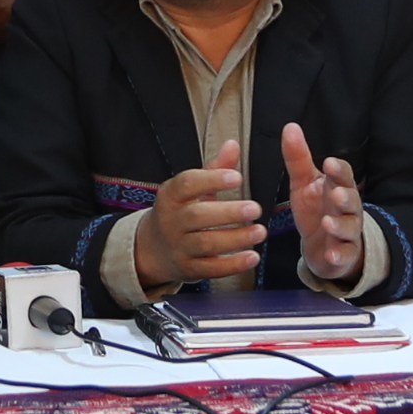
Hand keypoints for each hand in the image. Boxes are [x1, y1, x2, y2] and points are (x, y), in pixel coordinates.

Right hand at [134, 138, 266, 293]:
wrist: (152, 248)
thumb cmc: (180, 211)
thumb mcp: (191, 188)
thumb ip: (215, 168)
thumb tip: (233, 144)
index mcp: (171, 195)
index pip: (187, 184)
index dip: (212, 180)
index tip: (237, 178)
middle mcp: (171, 221)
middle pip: (197, 216)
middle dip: (228, 213)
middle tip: (256, 208)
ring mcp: (178, 247)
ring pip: (205, 244)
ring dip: (235, 239)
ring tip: (260, 232)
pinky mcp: (187, 269)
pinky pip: (210, 269)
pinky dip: (232, 265)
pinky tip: (252, 257)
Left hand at [280, 121, 366, 288]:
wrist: (324, 248)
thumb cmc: (316, 210)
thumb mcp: (304, 184)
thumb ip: (297, 158)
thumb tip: (290, 126)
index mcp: (337, 187)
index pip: (343, 175)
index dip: (338, 170)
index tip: (328, 163)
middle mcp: (347, 208)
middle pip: (352, 200)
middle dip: (345, 196)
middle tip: (335, 194)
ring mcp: (347, 232)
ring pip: (349, 227)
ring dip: (340, 225)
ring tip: (328, 223)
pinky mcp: (344, 254)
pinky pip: (346, 254)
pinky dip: (339, 254)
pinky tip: (331, 254)